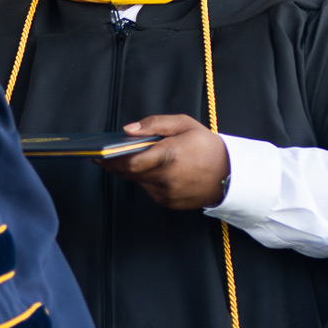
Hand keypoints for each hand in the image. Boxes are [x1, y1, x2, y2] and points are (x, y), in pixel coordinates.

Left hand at [96, 114, 229, 209]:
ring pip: (139, 182)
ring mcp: (167, 194)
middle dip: (114, 165)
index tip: (96, 154)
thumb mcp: (184, 124)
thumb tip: (127, 130)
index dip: (110, 160)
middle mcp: (166, 178)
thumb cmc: (206, 145)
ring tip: (130, 158)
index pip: (130, 162)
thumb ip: (154, 124)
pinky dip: (147, 179)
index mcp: (170, 155)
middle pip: (129, 174)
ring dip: (133, 171)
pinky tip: (154, 170)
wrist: (230, 175)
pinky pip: (150, 189)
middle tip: (102, 156)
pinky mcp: (169, 203)